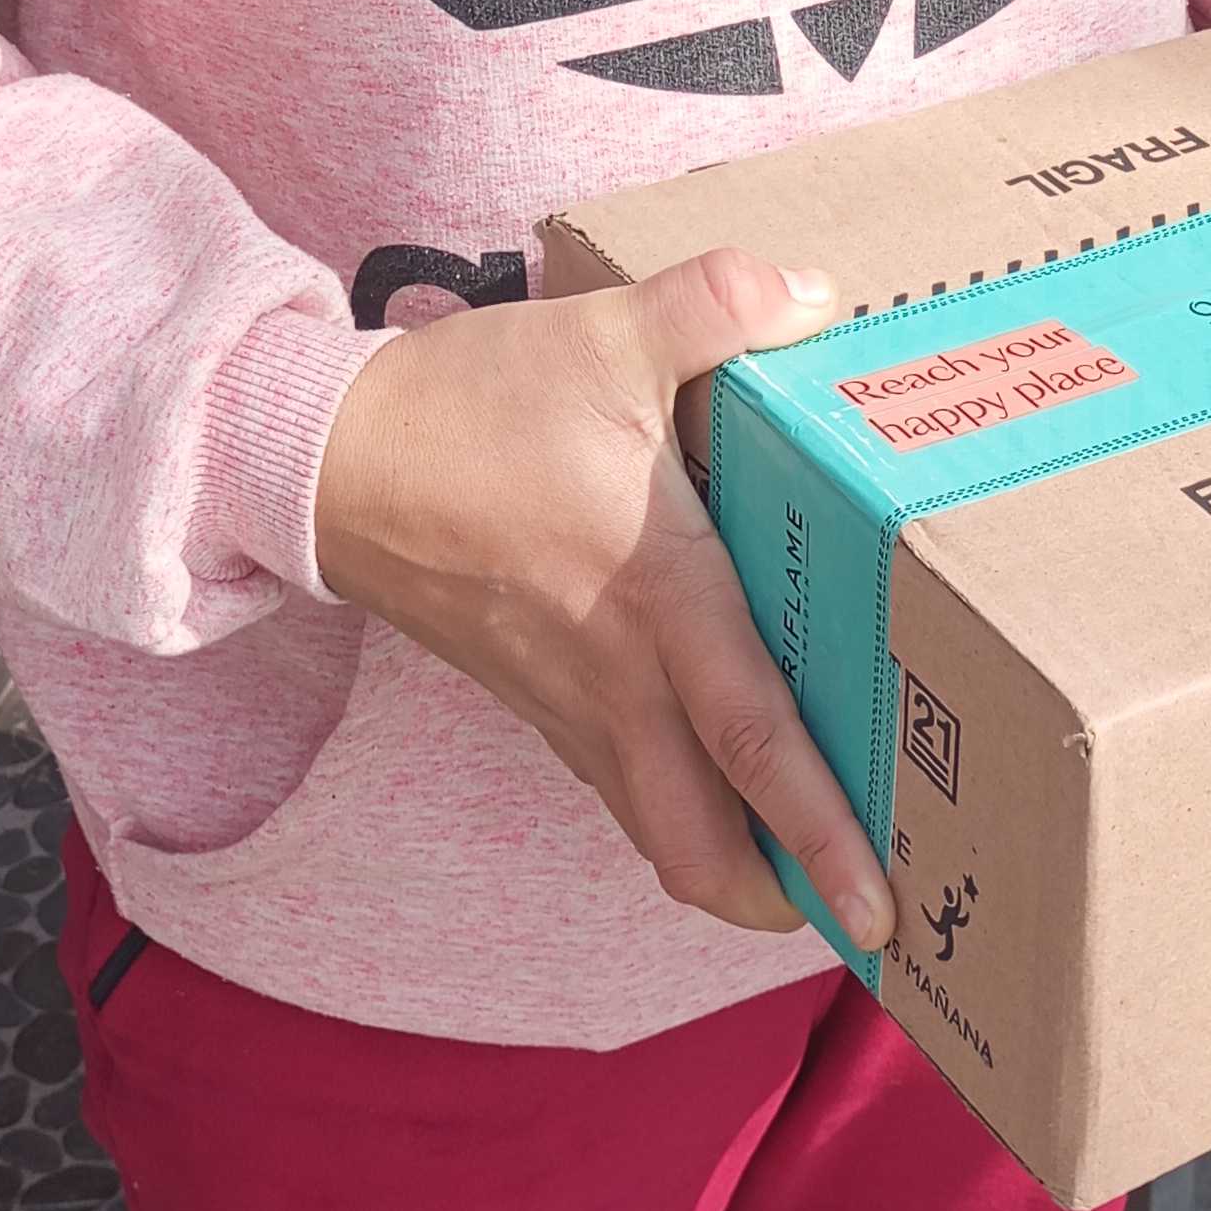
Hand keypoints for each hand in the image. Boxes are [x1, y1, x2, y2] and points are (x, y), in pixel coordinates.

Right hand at [311, 247, 894, 946]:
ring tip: (814, 873)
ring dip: (735, 868)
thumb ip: (719, 305)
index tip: (880, 901)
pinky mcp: (540, 704)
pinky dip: (683, 814)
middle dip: (786, 900)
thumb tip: (821, 294)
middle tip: (869, 916)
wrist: (331, 462)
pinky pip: (624, 791)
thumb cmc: (470, 408)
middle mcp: (618, 677)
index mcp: (654, 596)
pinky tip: (724, 787)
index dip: (820, 827)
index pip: (753, 737)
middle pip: (702, 845)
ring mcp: (571, 704)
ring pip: (660, 831)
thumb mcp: (604, 333)